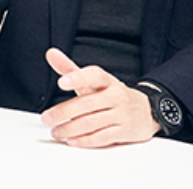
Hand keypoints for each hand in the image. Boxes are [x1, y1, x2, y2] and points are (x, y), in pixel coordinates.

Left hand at [39, 47, 159, 147]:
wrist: (146, 110)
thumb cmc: (112, 94)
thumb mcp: (94, 80)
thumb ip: (71, 69)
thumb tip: (51, 53)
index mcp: (106, 80)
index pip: (93, 75)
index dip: (77, 78)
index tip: (61, 82)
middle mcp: (115, 95)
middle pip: (86, 103)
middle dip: (63, 112)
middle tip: (46, 118)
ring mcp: (121, 114)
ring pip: (91, 122)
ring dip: (70, 129)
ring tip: (55, 132)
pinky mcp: (124, 131)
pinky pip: (102, 137)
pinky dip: (85, 140)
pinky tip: (72, 140)